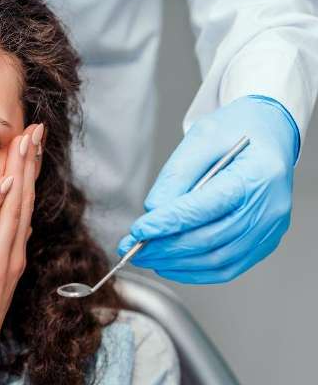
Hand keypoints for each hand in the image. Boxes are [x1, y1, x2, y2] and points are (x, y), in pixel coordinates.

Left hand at [0, 123, 40, 380]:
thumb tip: (13, 230)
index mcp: (9, 255)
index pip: (21, 203)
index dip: (27, 171)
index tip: (30, 144)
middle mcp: (10, 253)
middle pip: (24, 197)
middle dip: (31, 161)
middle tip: (37, 128)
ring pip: (13, 206)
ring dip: (21, 170)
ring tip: (28, 139)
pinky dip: (0, 203)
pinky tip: (6, 180)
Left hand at [118, 95, 299, 282]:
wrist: (269, 134)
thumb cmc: (237, 131)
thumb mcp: (202, 137)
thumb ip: (177, 175)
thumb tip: (154, 210)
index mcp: (257, 175)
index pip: (206, 207)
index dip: (168, 223)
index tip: (138, 230)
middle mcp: (269, 208)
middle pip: (210, 239)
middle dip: (165, 247)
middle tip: (132, 248)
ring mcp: (269, 229)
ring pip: (217, 260)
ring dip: (176, 263)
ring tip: (145, 255)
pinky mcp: (264, 242)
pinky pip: (227, 267)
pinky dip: (194, 271)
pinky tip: (170, 263)